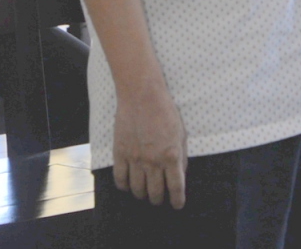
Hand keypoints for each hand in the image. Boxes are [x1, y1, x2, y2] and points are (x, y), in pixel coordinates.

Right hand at [112, 84, 186, 208]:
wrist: (141, 96)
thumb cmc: (164, 111)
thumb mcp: (181, 133)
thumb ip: (181, 156)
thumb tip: (179, 174)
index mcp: (171, 156)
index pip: (176, 187)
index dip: (177, 200)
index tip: (177, 205)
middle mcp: (153, 161)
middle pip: (155, 192)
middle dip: (158, 200)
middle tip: (158, 199)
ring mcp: (135, 158)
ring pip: (138, 189)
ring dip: (142, 195)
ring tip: (144, 194)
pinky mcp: (120, 153)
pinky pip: (120, 178)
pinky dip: (124, 186)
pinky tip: (127, 186)